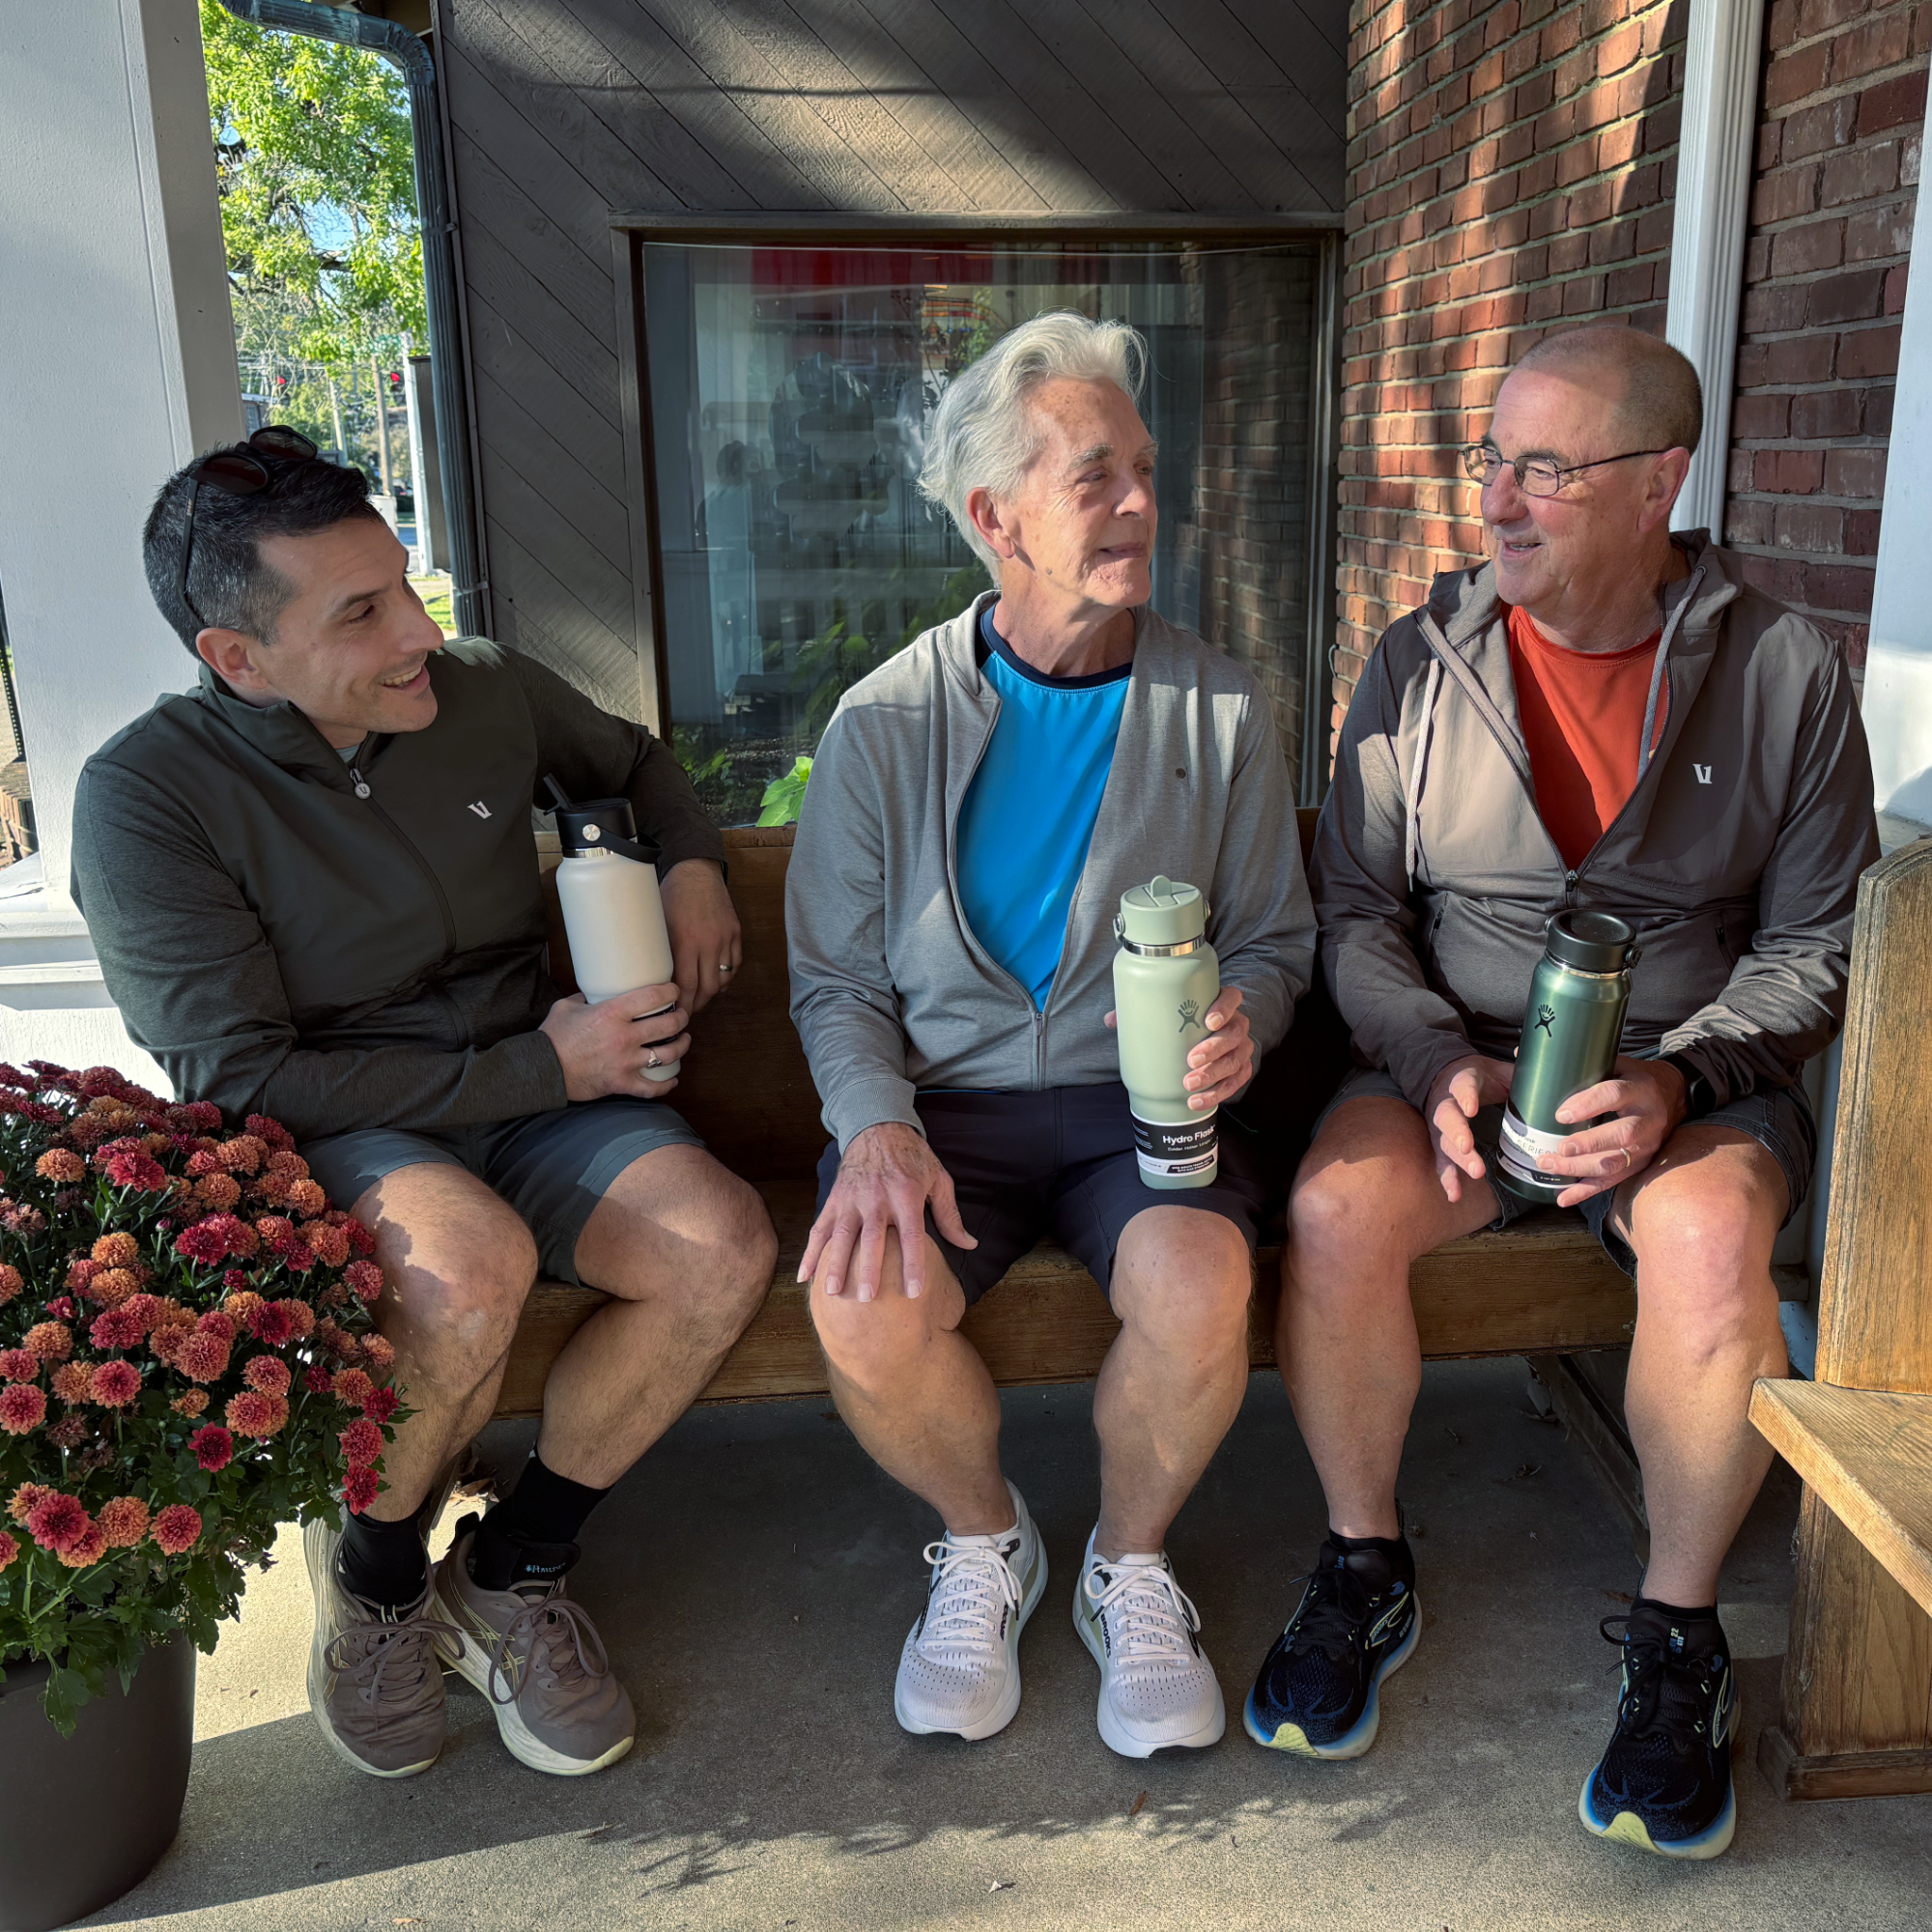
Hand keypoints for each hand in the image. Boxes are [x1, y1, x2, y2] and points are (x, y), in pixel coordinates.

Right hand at [540, 983, 689, 1101]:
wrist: (543, 1070)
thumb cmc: (553, 1037)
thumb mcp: (567, 1007)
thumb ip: (586, 998)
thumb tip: (596, 992)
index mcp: (612, 1013)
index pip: (652, 997)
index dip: (670, 991)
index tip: (674, 991)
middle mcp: (624, 1036)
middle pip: (668, 1025)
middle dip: (681, 1018)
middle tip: (682, 1015)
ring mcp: (626, 1062)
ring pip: (668, 1054)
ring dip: (681, 1046)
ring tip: (684, 1040)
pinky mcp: (622, 1083)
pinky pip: (652, 1088)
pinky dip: (666, 1085)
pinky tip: (673, 1079)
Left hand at [660, 859, 741, 1015]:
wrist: (696, 871)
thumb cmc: (672, 895)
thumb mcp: (660, 923)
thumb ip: (663, 951)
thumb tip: (659, 978)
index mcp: (686, 941)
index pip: (687, 985)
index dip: (684, 1004)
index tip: (678, 1014)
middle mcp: (709, 942)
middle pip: (708, 987)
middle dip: (698, 1003)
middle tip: (688, 1009)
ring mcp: (726, 938)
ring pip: (724, 978)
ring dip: (712, 991)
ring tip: (701, 996)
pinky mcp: (736, 932)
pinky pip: (735, 963)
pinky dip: (727, 976)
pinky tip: (718, 980)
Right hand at [797, 1121, 976, 1301]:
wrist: (877, 1127)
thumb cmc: (912, 1158)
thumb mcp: (938, 1179)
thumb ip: (950, 1215)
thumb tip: (970, 1245)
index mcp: (906, 1195)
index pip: (911, 1236)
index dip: (913, 1264)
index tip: (914, 1292)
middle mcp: (877, 1198)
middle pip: (872, 1238)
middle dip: (868, 1268)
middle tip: (867, 1297)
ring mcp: (852, 1199)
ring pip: (842, 1235)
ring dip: (836, 1264)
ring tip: (832, 1292)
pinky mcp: (834, 1200)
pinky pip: (820, 1229)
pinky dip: (811, 1253)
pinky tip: (805, 1276)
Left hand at [1103, 984, 1253, 1109]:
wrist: (1211, 1037)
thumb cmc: (1188, 1022)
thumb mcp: (1170, 1013)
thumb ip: (1144, 1012)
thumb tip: (1111, 1020)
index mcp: (1222, 1004)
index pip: (1232, 998)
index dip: (1224, 1008)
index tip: (1208, 1020)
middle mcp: (1237, 1025)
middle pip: (1233, 1034)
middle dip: (1213, 1049)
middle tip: (1191, 1060)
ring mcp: (1241, 1048)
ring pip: (1234, 1061)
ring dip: (1213, 1075)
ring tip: (1190, 1085)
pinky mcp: (1241, 1069)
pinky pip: (1236, 1082)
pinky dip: (1218, 1094)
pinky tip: (1199, 1101)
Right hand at [1423, 1053, 1515, 1203]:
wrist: (1446, 1076)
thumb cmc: (1479, 1076)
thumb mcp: (1496, 1068)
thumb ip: (1518, 1069)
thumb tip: (1542, 1061)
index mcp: (1461, 1080)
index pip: (1461, 1086)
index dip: (1464, 1096)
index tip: (1471, 1108)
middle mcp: (1445, 1103)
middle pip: (1447, 1119)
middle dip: (1457, 1134)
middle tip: (1468, 1148)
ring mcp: (1440, 1125)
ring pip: (1443, 1143)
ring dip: (1457, 1160)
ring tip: (1474, 1173)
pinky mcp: (1440, 1142)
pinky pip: (1442, 1162)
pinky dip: (1448, 1179)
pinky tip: (1455, 1195)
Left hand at [1532, 1054, 1688, 1206]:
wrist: (1674, 1096)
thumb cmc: (1634, 1079)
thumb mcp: (1617, 1064)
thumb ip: (1579, 1063)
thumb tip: (1521, 1054)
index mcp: (1640, 1088)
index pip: (1615, 1094)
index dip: (1588, 1104)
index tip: (1561, 1114)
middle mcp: (1647, 1119)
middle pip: (1620, 1135)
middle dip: (1587, 1144)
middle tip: (1558, 1149)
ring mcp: (1646, 1145)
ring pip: (1615, 1162)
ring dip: (1580, 1169)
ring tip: (1549, 1166)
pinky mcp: (1640, 1164)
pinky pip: (1612, 1181)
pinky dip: (1586, 1191)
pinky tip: (1563, 1197)